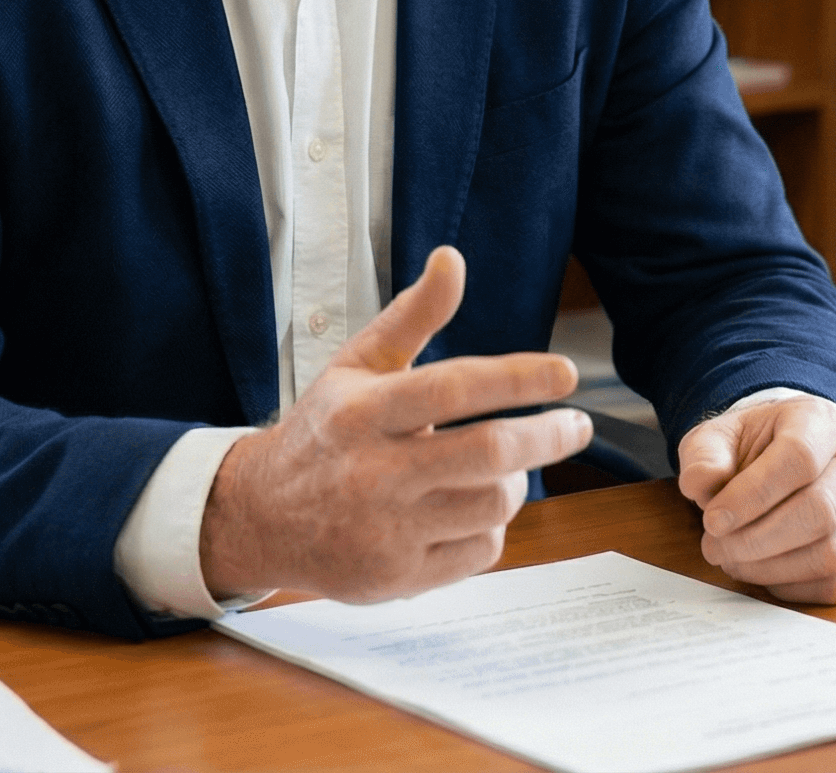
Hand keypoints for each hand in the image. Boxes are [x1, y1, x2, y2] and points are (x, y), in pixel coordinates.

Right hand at [197, 246, 592, 601]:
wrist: (260, 518)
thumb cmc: (324, 432)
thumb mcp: (357, 365)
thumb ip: (412, 315)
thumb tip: (453, 259)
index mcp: (362, 412)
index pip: (452, 389)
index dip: (516, 378)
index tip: (566, 372)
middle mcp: (372, 472)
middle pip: (487, 453)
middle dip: (546, 436)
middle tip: (576, 424)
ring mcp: (385, 531)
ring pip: (492, 504)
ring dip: (517, 479)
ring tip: (509, 463)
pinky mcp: (397, 577)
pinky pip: (479, 550)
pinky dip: (492, 524)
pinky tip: (474, 505)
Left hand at [675, 395, 835, 604]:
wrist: (788, 458)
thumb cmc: (755, 449)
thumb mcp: (719, 438)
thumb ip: (704, 457)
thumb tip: (701, 484)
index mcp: (822, 422)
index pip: (799, 458)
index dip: (753, 495)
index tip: (713, 519)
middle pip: (820, 511)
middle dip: (757, 540)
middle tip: (715, 547)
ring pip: (831, 553)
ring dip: (772, 568)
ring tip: (733, 560)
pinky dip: (794, 588)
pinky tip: (764, 573)